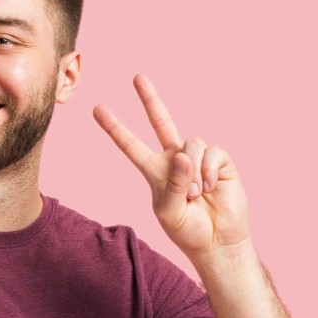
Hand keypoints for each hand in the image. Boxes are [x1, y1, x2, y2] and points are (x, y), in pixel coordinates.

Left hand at [92, 73, 250, 260]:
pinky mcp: (220, 160)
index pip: (131, 145)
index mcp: (154, 170)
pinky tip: (211, 188)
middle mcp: (174, 158)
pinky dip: (208, 171)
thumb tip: (182, 154)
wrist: (217, 240)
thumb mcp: (169, 211)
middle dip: (150, 99)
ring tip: (196, 194)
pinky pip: (211, 152)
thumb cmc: (188, 229)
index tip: (97, 109)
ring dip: (191, 171)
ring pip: (189, 143)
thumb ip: (172, 183)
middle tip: (137, 76)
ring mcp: (197, 157)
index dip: (115, 128)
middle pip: (161, 121)